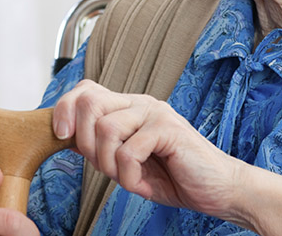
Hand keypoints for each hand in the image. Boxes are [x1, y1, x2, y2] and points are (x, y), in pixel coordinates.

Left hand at [52, 80, 244, 217]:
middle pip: (89, 101)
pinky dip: (128, 176)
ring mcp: (155, 113)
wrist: (220, 190)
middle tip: (101, 166)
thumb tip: (67, 137)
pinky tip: (141, 184)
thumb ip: (103, 146)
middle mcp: (141, 103)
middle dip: (84, 141)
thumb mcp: (128, 161)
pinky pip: (128, 151)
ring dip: (107, 163)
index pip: (86, 90)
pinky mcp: (168, 130)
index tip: (60, 135)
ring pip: (106, 128)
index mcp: (130, 107)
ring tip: (126, 178)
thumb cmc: (176, 176)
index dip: (65, 108)